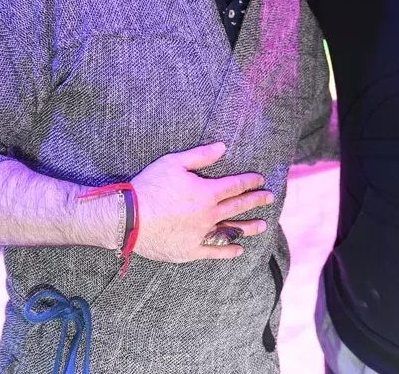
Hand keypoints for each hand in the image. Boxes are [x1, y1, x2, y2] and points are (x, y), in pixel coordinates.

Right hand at [129, 142, 273, 262]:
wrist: (129, 219)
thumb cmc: (149, 187)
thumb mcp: (173, 163)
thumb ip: (200, 156)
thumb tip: (222, 147)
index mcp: (207, 192)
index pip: (235, 185)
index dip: (249, 181)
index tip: (259, 180)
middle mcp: (209, 214)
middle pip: (238, 206)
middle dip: (255, 200)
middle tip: (269, 198)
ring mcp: (201, 234)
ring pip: (232, 230)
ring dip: (249, 227)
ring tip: (262, 225)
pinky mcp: (190, 250)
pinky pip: (215, 252)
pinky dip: (228, 251)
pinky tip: (239, 250)